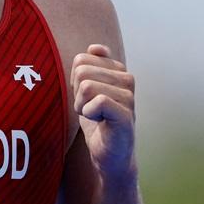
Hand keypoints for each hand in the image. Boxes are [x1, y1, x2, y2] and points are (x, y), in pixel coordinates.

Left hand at [71, 44, 135, 172]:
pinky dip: (89, 114)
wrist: (110, 155)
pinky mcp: (126, 114)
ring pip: (87, 86)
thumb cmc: (98, 122)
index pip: (81, 60)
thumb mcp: (88, 91)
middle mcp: (127, 79)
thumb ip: (89, 67)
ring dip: (82, 106)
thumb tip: (94, 47)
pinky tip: (100, 122)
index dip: (74, 82)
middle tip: (90, 110)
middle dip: (77, 94)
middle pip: (82, 72)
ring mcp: (129, 96)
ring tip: (96, 117)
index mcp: (117, 69)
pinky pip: (97, 101)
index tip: (86, 97)